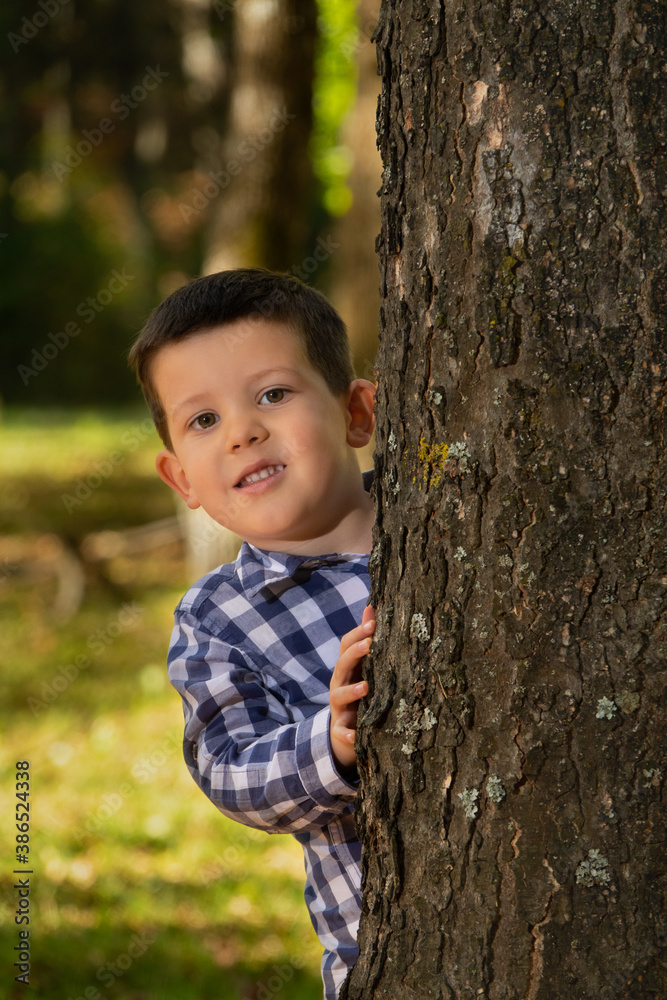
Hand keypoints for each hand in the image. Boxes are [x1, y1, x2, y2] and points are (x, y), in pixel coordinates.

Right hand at [329, 604, 375, 771]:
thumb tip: (372, 606)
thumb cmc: (359, 692)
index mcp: (347, 668)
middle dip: (355, 654)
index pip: (346, 646)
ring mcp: (339, 707)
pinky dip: (346, 734)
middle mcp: (339, 684)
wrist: (345, 733)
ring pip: (339, 696)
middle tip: (371, 644)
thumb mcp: (362, 667)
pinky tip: (353, 736)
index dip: (358, 633)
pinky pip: (341, 732)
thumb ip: (365, 638)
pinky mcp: (341, 730)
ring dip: (351, 691)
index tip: (374, 624)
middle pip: (342, 665)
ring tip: (365, 687)